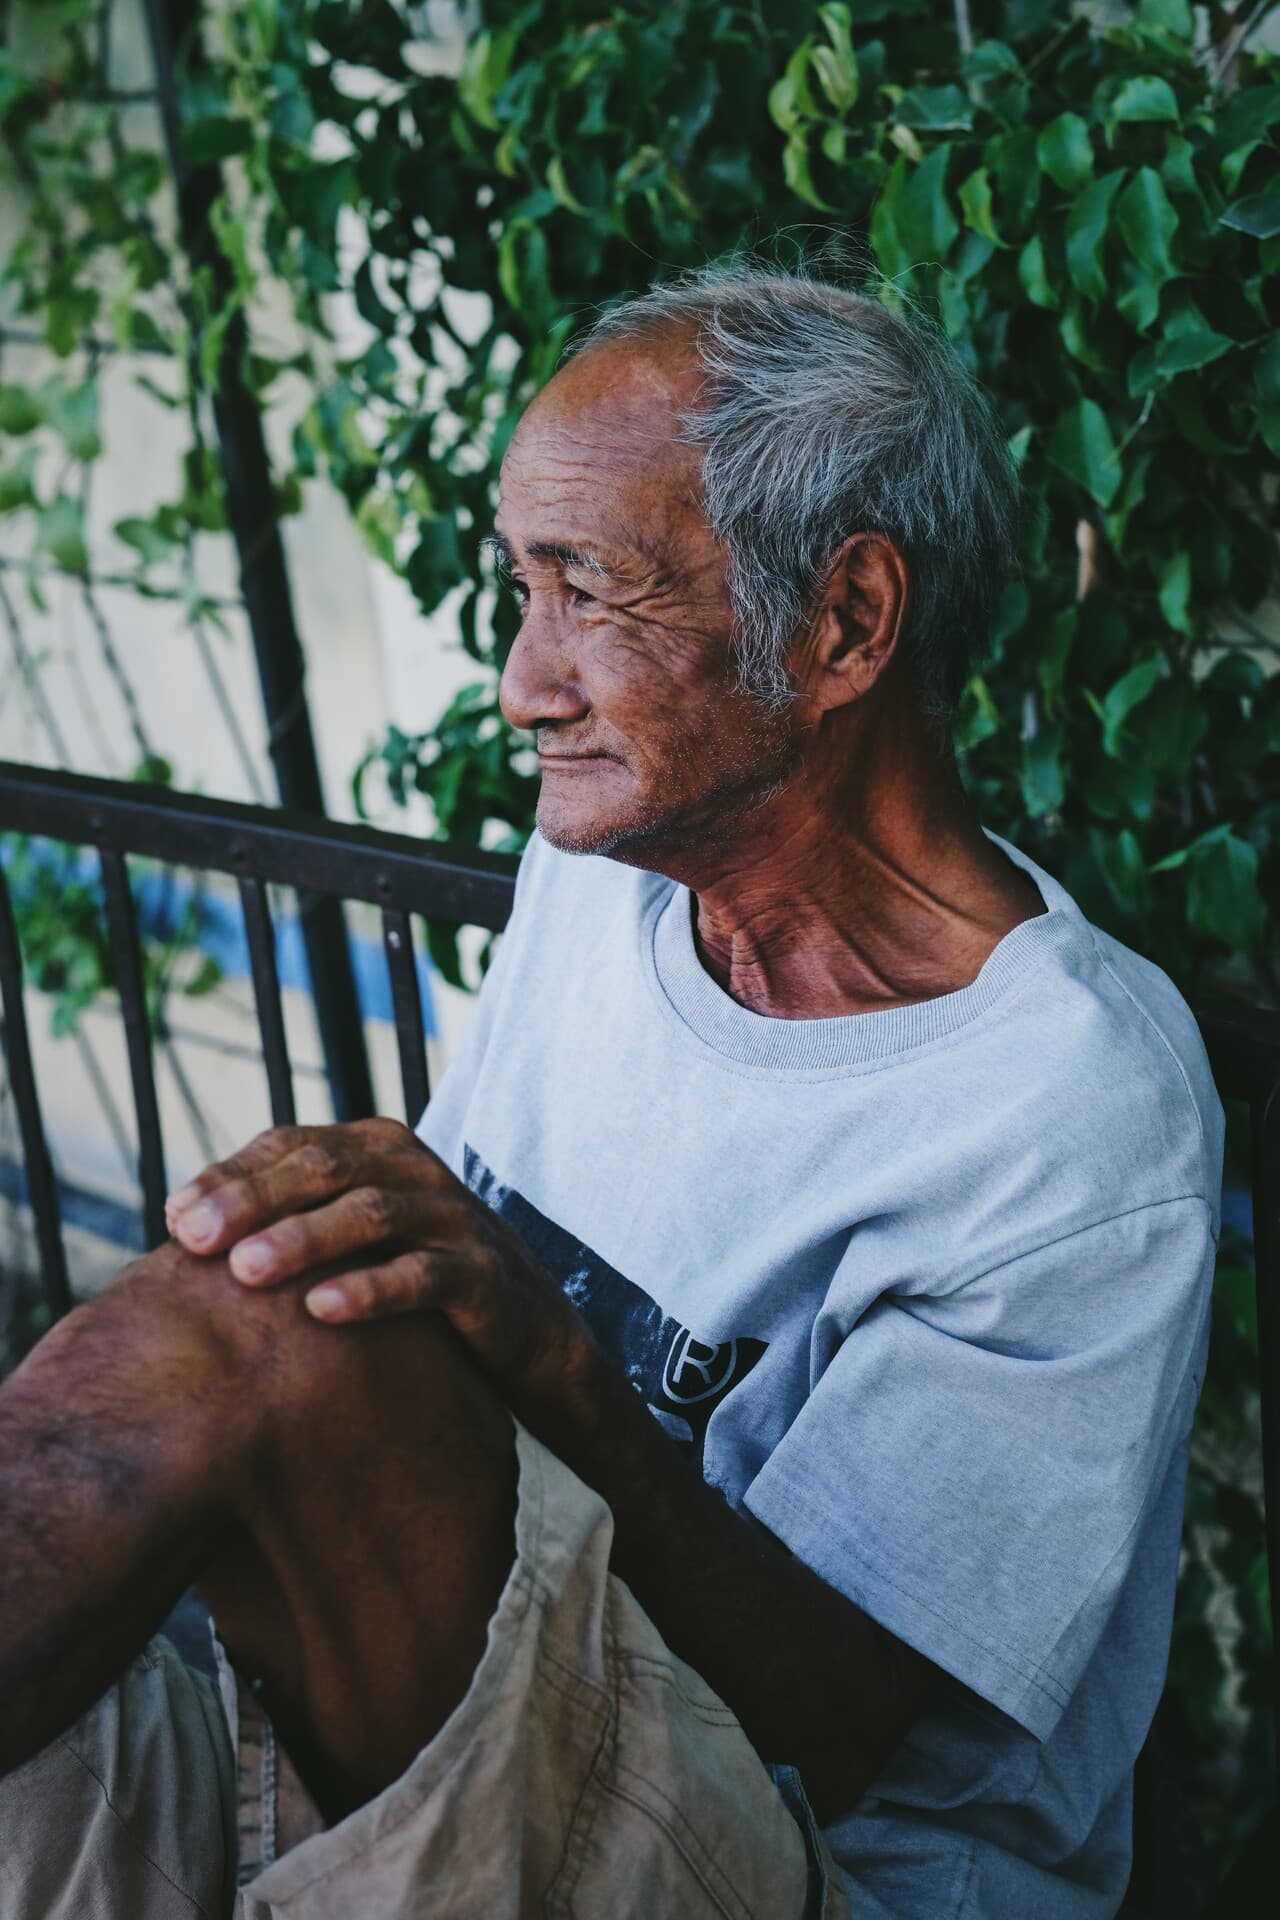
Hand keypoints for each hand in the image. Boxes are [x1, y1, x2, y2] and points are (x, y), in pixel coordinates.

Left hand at [164, 1119, 600, 1425]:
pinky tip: (320, 1310)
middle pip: (326, 1169)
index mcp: (380, 1148)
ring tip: (244, 1272)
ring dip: (302, 1239)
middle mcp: (417, 1171)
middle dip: (253, 1201)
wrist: (527, 1333)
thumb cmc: (416, 1279)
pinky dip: (370, 1289)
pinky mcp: (483, 1275)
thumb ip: (288, 1214)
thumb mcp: (355, 1235)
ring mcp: (453, 1219)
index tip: (174, 1221)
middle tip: (192, 1240)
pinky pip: (423, 1276)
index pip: (293, 1144)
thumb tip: (178, 1220)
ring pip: (371, 1214)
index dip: (230, 1176)